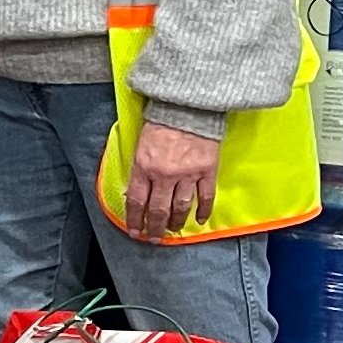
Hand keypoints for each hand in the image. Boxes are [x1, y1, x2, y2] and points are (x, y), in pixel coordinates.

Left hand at [119, 121, 220, 242]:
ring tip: (173, 230)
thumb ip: (139, 168)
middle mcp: (164, 175)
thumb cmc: (161, 120)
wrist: (188, 105)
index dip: (135, 220)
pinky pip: (205, 198)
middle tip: (154, 238)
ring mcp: (187, 175)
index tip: (135, 231)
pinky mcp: (207, 171)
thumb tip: (135, 192)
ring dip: (176, 223)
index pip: (136, 202)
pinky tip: (200, 220)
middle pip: (158, 210)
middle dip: (155, 228)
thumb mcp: (140, 144)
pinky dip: (203, 211)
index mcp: (144, 167)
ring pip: (181, 208)